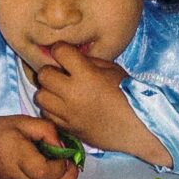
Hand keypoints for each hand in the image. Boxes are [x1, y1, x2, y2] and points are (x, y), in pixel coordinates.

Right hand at [0, 115, 80, 178]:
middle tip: (74, 166)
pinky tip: (53, 172)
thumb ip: (47, 130)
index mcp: (18, 158)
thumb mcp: (22, 121)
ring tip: (66, 168)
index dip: (61, 166)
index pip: (46, 173)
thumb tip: (63, 146)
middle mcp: (18, 176)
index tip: (64, 153)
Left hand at [32, 43, 166, 164]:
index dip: (61, 50)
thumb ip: (90, 61)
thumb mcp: (113, 70)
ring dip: (48, 91)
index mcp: (86, 74)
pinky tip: (64, 107)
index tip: (66, 54)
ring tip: (60, 92)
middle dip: (51, 71)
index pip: (59, 51)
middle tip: (61, 74)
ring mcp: (68, 113)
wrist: (137, 128)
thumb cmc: (129, 96)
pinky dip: (52, 109)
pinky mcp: (67, 128)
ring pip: (40, 96)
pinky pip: (47, 114)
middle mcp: (72, 93)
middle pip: (43, 74)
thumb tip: (71, 58)